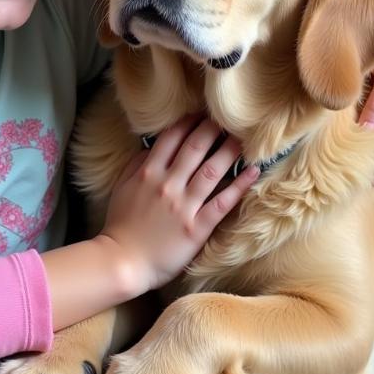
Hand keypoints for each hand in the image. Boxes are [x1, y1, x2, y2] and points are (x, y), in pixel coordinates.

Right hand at [100, 117, 258, 292]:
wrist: (122, 261)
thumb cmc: (120, 224)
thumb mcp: (122, 187)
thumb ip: (136, 164)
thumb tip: (151, 145)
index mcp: (148, 172)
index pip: (171, 139)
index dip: (188, 122)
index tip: (200, 112)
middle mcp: (168, 184)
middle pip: (195, 149)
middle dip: (211, 129)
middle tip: (225, 118)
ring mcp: (184, 206)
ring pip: (211, 171)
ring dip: (228, 151)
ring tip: (242, 138)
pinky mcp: (197, 228)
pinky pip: (222, 203)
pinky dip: (239, 186)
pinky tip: (253, 172)